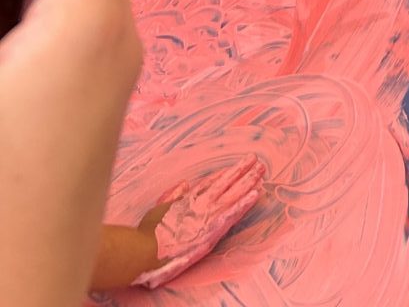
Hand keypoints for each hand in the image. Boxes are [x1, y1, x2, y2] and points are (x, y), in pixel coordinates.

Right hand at [133, 156, 265, 287]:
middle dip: (242, 170)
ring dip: (249, 181)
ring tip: (261, 170)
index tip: (237, 166)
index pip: (211, 183)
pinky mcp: (213, 230)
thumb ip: (173, 195)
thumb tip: (185, 183)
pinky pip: (233, 213)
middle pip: (226, 182)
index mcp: (189, 199)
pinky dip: (245, 203)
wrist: (146, 250)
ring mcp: (208, 215)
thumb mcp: (159, 209)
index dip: (226, 174)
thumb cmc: (149, 233)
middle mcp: (201, 203)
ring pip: (233, 194)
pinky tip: (257, 193)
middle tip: (256, 159)